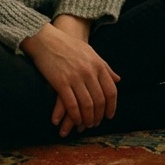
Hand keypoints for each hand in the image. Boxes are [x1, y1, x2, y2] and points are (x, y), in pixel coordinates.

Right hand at [21, 19, 118, 136]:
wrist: (46, 39)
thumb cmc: (68, 46)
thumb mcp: (91, 53)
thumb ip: (105, 68)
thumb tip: (118, 80)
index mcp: (98, 65)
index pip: (111, 91)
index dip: (111, 106)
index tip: (109, 116)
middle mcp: (89, 72)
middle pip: (99, 100)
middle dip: (99, 115)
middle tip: (96, 123)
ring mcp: (75, 77)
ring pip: (87, 105)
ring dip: (88, 118)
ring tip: (86, 124)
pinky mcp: (60, 83)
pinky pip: (72, 105)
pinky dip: (75, 116)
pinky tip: (75, 121)